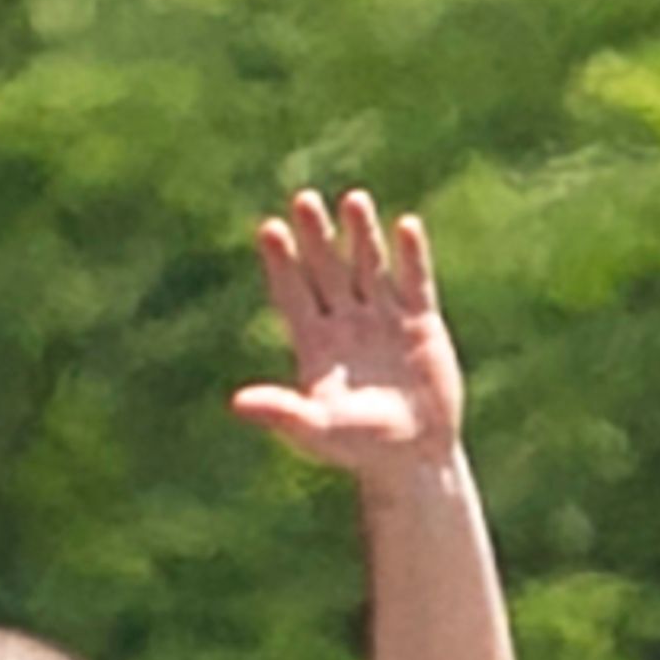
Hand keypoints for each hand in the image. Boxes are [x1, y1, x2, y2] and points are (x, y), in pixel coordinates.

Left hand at [229, 189, 466, 483]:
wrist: (412, 459)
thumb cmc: (358, 448)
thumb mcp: (316, 431)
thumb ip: (281, 412)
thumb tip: (238, 403)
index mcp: (316, 343)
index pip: (293, 293)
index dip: (281, 262)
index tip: (269, 229)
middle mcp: (346, 324)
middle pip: (327, 270)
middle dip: (316, 237)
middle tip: (303, 200)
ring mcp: (383, 320)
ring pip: (369, 267)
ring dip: (362, 235)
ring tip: (353, 200)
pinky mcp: (420, 324)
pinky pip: (415, 283)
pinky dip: (411, 257)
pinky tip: (406, 226)